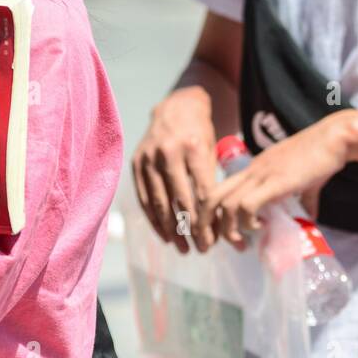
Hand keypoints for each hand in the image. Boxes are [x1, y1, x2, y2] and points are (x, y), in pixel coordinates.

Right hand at [131, 88, 218, 253]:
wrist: (175, 107)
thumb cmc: (200, 133)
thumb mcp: (212, 151)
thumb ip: (213, 182)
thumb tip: (221, 221)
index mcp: (193, 147)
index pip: (201, 192)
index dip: (208, 219)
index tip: (215, 240)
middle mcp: (168, 153)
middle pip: (179, 200)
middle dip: (191, 229)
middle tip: (201, 250)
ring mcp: (149, 158)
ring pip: (159, 202)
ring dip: (171, 230)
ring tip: (183, 249)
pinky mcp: (136, 164)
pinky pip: (144, 198)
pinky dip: (154, 220)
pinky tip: (164, 236)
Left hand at [202, 115, 349, 247]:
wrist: (334, 138)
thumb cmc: (322, 156)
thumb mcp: (306, 180)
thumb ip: (304, 198)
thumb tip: (310, 217)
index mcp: (254, 169)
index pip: (220, 189)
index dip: (214, 213)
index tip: (223, 233)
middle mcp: (251, 170)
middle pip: (212, 196)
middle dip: (207, 224)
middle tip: (221, 243)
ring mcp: (262, 175)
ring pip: (226, 204)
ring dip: (229, 229)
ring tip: (241, 242)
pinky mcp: (275, 182)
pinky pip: (248, 204)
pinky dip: (247, 222)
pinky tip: (259, 228)